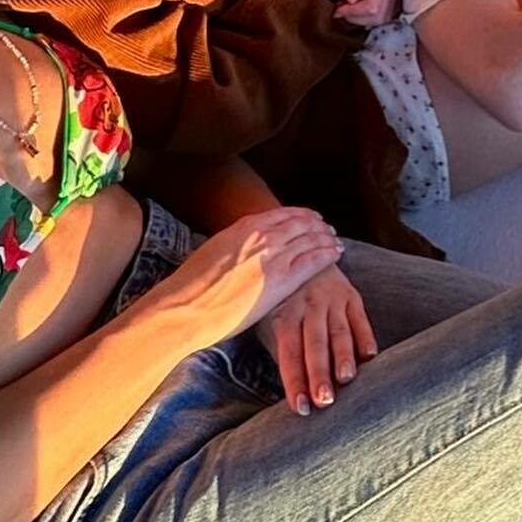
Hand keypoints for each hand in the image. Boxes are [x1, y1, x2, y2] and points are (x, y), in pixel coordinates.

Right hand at [158, 207, 342, 351]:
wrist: (185, 307)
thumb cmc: (192, 286)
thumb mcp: (214, 249)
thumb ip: (235, 243)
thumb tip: (240, 245)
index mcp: (245, 226)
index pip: (283, 214)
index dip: (301, 215)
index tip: (311, 218)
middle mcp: (262, 235)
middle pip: (300, 223)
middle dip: (317, 225)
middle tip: (328, 228)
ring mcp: (273, 256)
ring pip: (310, 239)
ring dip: (325, 237)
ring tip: (335, 240)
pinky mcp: (280, 281)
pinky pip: (312, 261)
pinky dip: (327, 254)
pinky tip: (336, 253)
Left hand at [256, 263, 378, 414]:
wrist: (306, 257)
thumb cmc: (287, 303)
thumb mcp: (275, 322)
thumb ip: (283, 353)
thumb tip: (290, 396)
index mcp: (285, 314)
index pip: (289, 351)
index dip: (294, 380)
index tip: (301, 407)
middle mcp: (309, 305)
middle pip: (315, 342)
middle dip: (319, 371)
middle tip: (324, 399)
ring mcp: (332, 298)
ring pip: (339, 330)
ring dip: (343, 355)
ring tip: (346, 378)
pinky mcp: (352, 295)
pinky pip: (360, 317)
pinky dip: (366, 336)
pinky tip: (370, 356)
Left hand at [332, 0, 399, 26]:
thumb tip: (351, 0)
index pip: (373, 5)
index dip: (355, 14)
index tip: (338, 10)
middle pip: (382, 13)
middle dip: (359, 19)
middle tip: (341, 11)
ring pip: (387, 11)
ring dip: (366, 16)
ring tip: (348, 7)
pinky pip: (388, 3)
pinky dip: (373, 9)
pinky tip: (358, 1)